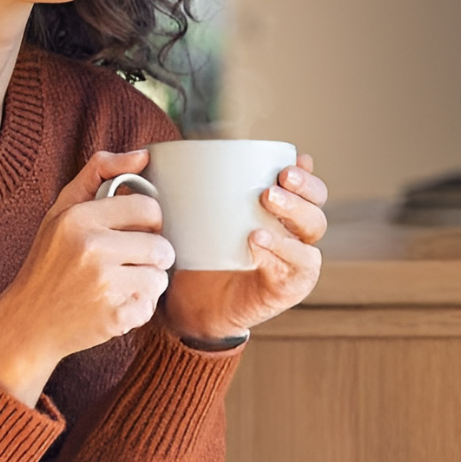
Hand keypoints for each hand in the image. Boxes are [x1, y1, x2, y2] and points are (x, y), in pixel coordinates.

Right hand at [0, 150, 174, 405]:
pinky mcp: (114, 316)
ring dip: (147, 282)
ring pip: (159, 277)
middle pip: (161, 246)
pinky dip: (138, 308)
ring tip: (121, 283)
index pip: (148, 209)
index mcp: (78, 218)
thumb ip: (98, 174)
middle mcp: (91, 248)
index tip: (136, 232)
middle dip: (153, 255)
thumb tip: (143, 155)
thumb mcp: (61, 211)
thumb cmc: (48, 261)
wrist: (27, 320)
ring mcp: (103, 285)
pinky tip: (114, 305)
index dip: (149, 222)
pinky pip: (151, 306)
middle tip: (131, 261)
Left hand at [162, 153, 327, 342]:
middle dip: (301, 188)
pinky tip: (258, 239)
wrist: (194, 304)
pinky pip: (299, 264)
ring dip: (293, 211)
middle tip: (272, 182)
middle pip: (315, 203)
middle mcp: (293, 231)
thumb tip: (145, 157)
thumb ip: (179, 188)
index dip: (304, 173)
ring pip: (313, 228)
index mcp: (277, 210)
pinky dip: (282, 249)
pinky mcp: (291, 283)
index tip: (288, 162)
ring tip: (266, 201)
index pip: (304, 186)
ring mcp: (296, 258)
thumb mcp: (191, 217)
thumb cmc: (196, 252)